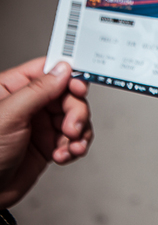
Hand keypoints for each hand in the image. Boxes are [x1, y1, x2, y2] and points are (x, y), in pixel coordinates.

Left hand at [0, 58, 92, 208]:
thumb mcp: (9, 115)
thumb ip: (38, 90)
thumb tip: (62, 70)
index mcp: (13, 89)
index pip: (48, 71)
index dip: (69, 76)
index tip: (80, 87)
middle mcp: (30, 105)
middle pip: (68, 96)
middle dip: (77, 113)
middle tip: (73, 128)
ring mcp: (40, 125)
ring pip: (76, 118)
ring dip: (80, 133)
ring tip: (71, 146)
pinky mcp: (49, 145)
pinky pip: (74, 139)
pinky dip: (75, 147)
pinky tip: (65, 155)